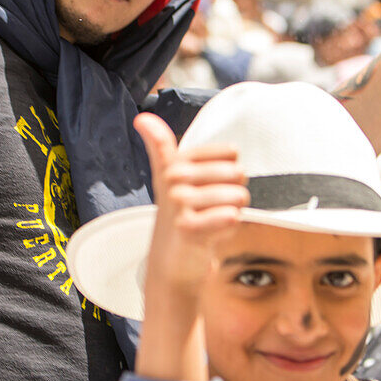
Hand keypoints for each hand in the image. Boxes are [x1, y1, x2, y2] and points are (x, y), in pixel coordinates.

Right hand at [134, 113, 248, 297]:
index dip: (230, 172)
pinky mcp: (188, 226)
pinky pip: (231, 217)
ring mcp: (179, 202)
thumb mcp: (171, 178)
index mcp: (174, 162)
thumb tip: (142, 118)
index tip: (208, 187)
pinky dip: (229, 229)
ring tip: (210, 222)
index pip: (231, 152)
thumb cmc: (180, 216)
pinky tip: (211, 235)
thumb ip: (161, 146)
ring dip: (232, 213)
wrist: (171, 262)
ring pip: (238, 196)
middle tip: (210, 210)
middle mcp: (173, 177)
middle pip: (238, 173)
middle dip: (233, 194)